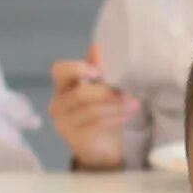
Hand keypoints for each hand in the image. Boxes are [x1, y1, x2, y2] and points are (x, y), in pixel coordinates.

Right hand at [49, 43, 131, 170]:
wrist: (99, 147)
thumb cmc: (98, 112)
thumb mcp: (98, 88)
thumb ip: (95, 69)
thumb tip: (96, 45)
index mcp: (61, 87)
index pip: (58, 71)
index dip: (76, 68)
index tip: (97, 72)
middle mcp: (57, 104)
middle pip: (80, 93)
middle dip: (107, 92)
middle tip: (128, 92)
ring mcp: (64, 124)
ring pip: (91, 110)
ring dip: (116, 105)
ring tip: (134, 104)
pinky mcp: (76, 139)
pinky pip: (97, 124)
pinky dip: (115, 117)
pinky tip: (127, 114)